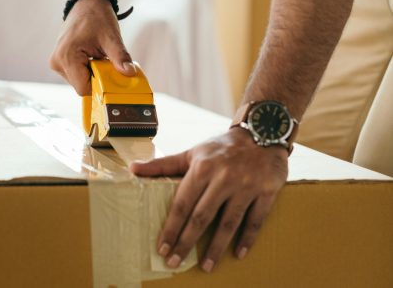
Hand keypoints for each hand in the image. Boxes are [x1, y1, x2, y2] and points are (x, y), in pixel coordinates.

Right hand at [49, 0, 135, 94]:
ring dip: (93, 73)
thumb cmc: (97, 16)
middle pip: (81, 85)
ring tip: (98, 55)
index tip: (111, 76)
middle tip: (106, 61)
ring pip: (79, 81)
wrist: (87, 3)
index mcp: (66, 57)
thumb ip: (120, 57)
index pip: (83, 88)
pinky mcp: (60, 61)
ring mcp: (57, 62)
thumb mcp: (112, 37)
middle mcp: (57, 62)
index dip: (100, 85)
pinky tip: (93, 56)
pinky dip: (88, 69)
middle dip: (97, 77)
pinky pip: (77, 74)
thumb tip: (129, 73)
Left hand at [130, 126, 287, 272]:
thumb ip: (164, 164)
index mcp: (202, 168)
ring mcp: (246, 186)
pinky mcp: (266, 191)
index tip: (162, 247)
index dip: (171, 227)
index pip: (182, 204)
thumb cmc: (221, 148)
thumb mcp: (192, 153)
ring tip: (206, 266)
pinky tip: (238, 253)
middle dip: (187, 242)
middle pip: (202, 217)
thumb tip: (133, 168)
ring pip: (228, 222)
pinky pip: (255, 220)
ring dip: (216, 247)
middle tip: (175, 262)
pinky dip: (247, 238)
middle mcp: (223, 178)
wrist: (261, 132)